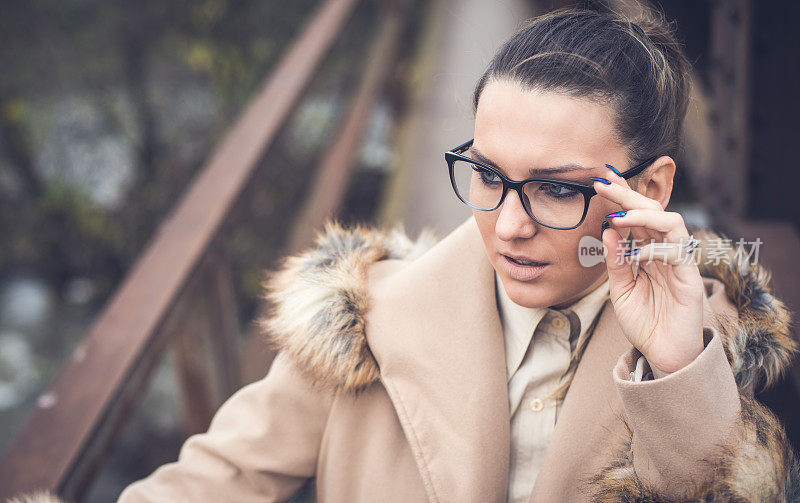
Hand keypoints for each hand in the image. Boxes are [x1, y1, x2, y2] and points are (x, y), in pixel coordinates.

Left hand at [593, 169, 704, 377]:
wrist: (664, 355)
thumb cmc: (644, 321)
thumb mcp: (620, 290)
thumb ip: (615, 262)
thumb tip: (607, 230)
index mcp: (649, 252)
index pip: (637, 217)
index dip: (621, 197)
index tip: (600, 181)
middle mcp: (666, 252)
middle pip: (653, 211)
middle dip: (628, 195)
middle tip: (604, 184)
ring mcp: (680, 263)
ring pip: (672, 223)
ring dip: (644, 216)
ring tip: (619, 217)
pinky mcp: (690, 279)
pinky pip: (678, 253)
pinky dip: (656, 249)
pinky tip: (637, 254)